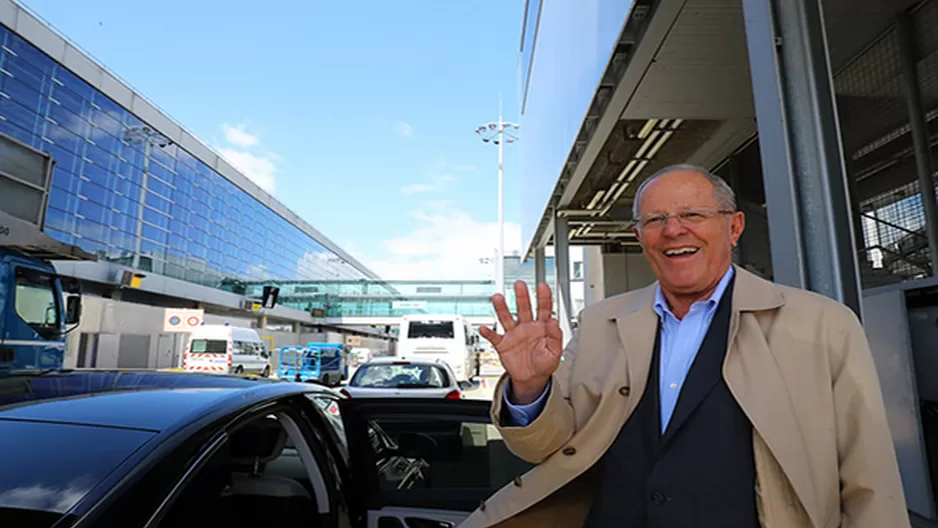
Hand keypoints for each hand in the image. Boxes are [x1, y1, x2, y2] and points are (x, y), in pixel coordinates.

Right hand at [479, 280, 562, 404]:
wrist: (531, 378)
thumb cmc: (544, 363)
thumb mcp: (555, 352)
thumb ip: (555, 336)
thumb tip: (554, 321)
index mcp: (541, 327)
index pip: (544, 309)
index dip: (544, 297)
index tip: (543, 287)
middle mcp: (526, 327)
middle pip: (524, 308)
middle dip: (522, 296)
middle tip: (520, 285)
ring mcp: (514, 334)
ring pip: (507, 318)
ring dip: (502, 308)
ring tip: (498, 298)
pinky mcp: (504, 344)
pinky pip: (494, 337)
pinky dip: (489, 333)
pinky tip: (484, 328)